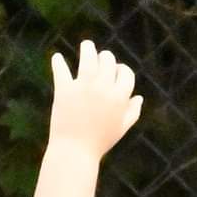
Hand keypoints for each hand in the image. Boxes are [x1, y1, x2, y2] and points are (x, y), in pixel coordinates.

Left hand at [48, 41, 142, 158]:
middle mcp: (103, 87)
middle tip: (102, 56)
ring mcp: (83, 87)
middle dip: (106, 57)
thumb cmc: (101, 141)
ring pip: (88, 58)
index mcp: (120, 97)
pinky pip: (61, 70)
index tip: (117, 70)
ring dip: (88, 49)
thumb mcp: (122, 128)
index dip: (122, 70)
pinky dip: (58, 62)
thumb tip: (138, 97)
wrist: (75, 151)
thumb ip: (133, 111)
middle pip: (108, 61)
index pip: (125, 73)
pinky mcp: (64, 89)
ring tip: (87, 45)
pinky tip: (57, 57)